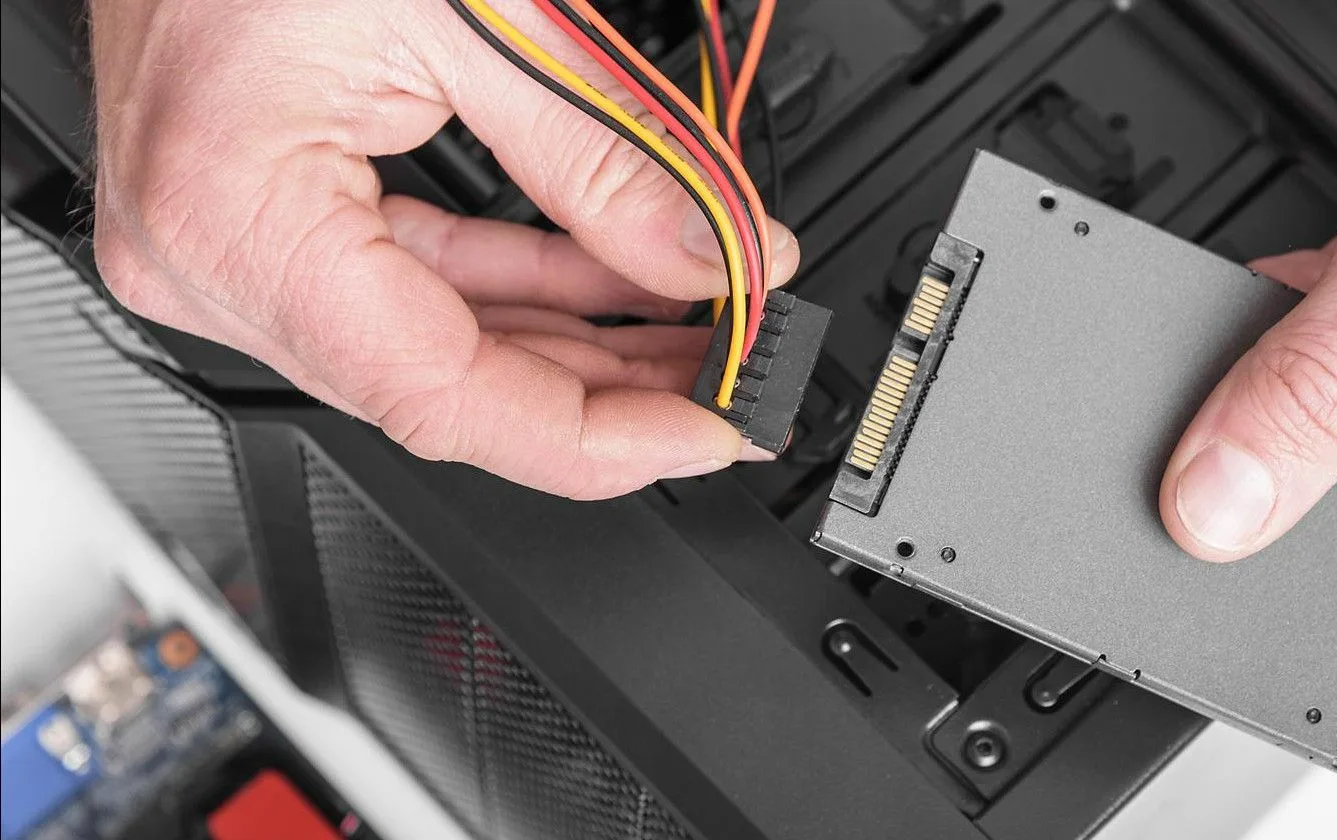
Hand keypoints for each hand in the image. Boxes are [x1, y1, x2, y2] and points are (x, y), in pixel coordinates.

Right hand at [89, 0, 796, 499]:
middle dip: (615, 391)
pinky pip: (423, 280)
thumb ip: (601, 153)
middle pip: (452, 385)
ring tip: (702, 330)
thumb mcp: (475, 15)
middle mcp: (213, 258)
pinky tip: (628, 283)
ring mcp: (237, 243)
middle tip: (730, 380)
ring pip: (447, 342)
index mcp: (233, 218)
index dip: (595, 437)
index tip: (702, 427)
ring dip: (586, 342)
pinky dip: (532, 284)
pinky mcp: (273, 213)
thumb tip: (708, 254)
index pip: (441, 396)